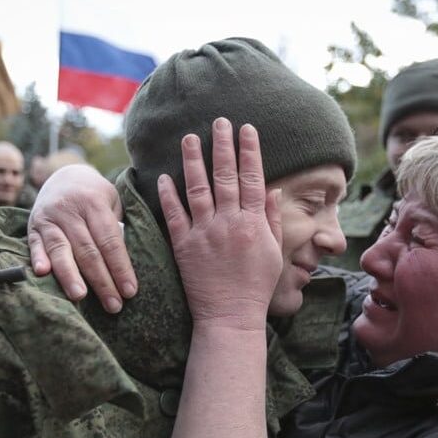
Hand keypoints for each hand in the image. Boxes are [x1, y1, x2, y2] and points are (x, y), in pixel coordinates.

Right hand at [26, 164, 135, 312]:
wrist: (64, 175)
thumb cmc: (95, 197)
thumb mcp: (112, 202)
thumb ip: (115, 228)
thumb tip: (122, 266)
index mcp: (94, 202)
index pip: (110, 240)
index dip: (120, 267)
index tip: (130, 291)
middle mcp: (70, 209)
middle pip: (88, 250)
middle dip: (101, 280)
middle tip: (113, 305)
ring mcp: (49, 217)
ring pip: (61, 249)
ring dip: (70, 275)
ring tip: (80, 296)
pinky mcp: (33, 226)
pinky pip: (35, 244)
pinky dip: (38, 258)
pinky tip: (43, 273)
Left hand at [159, 118, 282, 330]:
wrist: (230, 316)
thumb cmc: (255, 287)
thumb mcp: (273, 252)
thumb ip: (270, 219)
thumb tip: (272, 188)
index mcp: (253, 223)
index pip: (252, 178)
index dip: (249, 151)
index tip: (247, 129)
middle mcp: (229, 223)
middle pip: (225, 176)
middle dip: (222, 145)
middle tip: (219, 121)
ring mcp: (205, 233)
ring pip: (198, 189)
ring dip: (193, 161)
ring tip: (189, 138)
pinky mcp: (184, 246)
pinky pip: (174, 215)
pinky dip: (168, 195)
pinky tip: (165, 176)